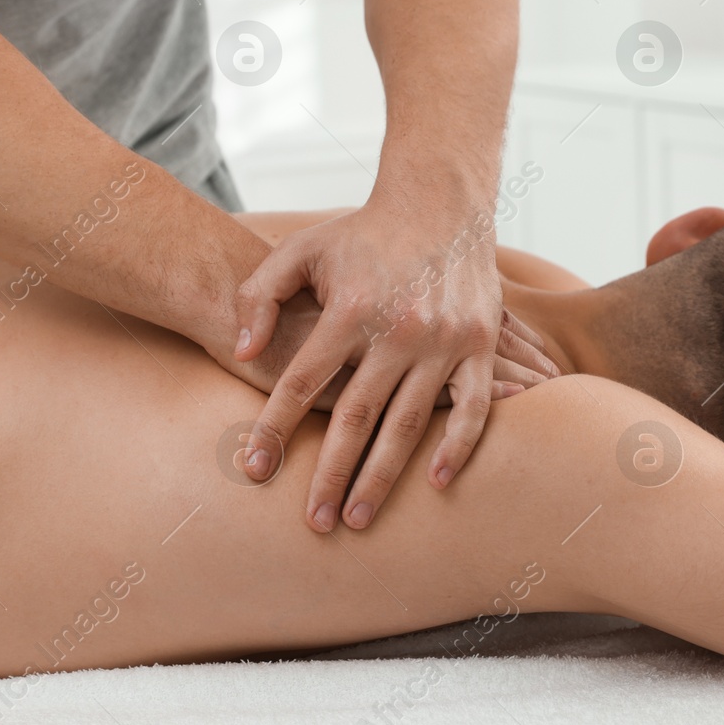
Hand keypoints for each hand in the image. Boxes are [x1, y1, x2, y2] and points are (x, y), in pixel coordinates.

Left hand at [232, 198, 558, 532]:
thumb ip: (260, 297)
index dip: (275, 428)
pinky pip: (472, 408)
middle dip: (332, 475)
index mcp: (349, 310)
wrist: (439, 201)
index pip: (302, 382)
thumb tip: (243, 354)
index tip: (255, 470)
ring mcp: (443, 340)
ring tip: (360, 518)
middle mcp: (397, 330)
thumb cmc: (361, 231)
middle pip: (355, 419)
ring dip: (384, 476)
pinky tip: (435, 482)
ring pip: (409, 424)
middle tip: (315, 523)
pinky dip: (456, 447)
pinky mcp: (480, 343)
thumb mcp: (299, 250)